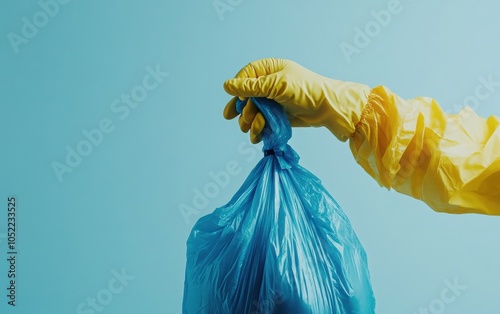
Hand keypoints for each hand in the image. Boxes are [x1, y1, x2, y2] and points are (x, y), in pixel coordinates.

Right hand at [223, 58, 370, 142]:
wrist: (328, 109)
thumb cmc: (305, 90)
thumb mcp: (276, 86)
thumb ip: (251, 87)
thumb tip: (226, 85)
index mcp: (269, 69)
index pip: (245, 77)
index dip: (239, 90)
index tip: (239, 101)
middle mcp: (269, 84)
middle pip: (245, 97)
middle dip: (243, 110)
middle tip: (244, 119)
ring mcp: (273, 101)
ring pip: (251, 112)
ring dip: (250, 122)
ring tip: (255, 129)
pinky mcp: (277, 116)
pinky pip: (261, 123)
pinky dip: (258, 130)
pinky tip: (257, 136)